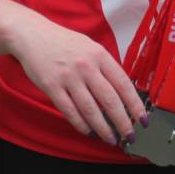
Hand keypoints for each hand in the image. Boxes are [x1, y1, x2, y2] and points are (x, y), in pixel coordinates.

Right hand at [8, 18, 146, 146]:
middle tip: (130, 136)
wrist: (32, 35)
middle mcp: (86, 66)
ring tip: (111, 138)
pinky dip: (81, 124)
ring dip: (103, 128)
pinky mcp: (52, 87)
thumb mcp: (90, 47)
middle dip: (122, 122)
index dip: (135, 104)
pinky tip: (89, 132)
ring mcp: (68, 77)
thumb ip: (104, 67)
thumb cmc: (63, 42)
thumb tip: (121, 91)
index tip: (142, 119)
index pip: (123, 84)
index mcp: (99, 55)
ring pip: (90, 109)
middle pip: (110, 100)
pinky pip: (70, 111)